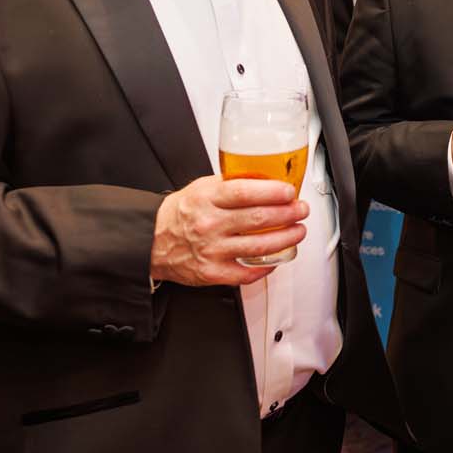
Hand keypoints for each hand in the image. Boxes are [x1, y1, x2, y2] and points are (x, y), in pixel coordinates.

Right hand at [150, 173, 310, 286]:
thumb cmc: (181, 212)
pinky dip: (266, 266)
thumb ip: (231, 184)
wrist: (151, 240)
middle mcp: (210, 224)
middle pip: (258, 219)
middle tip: (300, 210)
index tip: (289, 192)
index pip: (244, 193)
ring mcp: (212, 250)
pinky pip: (247, 273)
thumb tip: (267, 179)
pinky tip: (277, 258)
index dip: (272, 192)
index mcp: (208, 199)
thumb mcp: (202, 188)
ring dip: (286, 239)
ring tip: (297, 231)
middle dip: (288, 214)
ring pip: (259, 246)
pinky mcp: (212, 272)